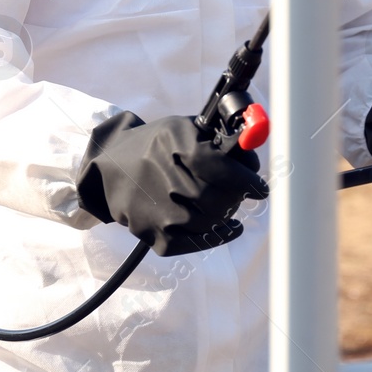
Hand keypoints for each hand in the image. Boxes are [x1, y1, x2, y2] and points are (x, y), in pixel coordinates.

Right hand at [75, 112, 269, 255]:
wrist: (111, 170)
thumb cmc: (156, 146)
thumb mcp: (182, 128)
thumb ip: (217, 136)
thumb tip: (254, 145)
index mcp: (174, 143)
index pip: (221, 167)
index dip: (247, 180)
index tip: (261, 188)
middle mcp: (165, 177)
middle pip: (219, 198)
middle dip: (237, 197)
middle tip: (242, 193)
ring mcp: (159, 210)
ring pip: (211, 221)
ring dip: (226, 214)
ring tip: (228, 205)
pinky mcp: (154, 234)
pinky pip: (197, 243)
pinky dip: (217, 236)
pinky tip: (226, 227)